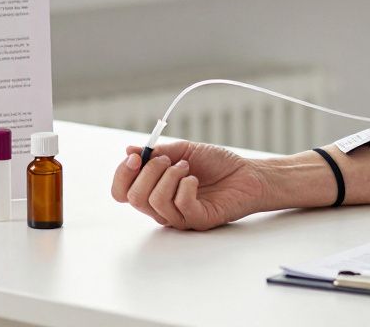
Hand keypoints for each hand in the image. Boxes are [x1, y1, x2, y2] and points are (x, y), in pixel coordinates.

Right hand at [111, 140, 264, 229]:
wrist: (247, 174)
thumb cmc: (218, 164)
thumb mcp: (185, 151)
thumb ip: (158, 152)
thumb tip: (129, 149)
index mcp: (154, 190)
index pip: (122, 192)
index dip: (122, 174)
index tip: (137, 156)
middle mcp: (162, 207)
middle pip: (134, 198)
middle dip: (149, 172)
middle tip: (170, 160)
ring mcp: (179, 216)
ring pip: (155, 201)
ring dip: (170, 176)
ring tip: (187, 167)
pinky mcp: (197, 220)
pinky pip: (180, 205)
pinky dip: (186, 186)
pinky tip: (195, 179)